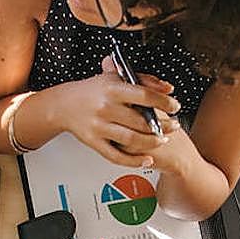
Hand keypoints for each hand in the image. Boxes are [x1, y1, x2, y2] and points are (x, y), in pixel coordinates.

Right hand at [56, 56, 177, 167]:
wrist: (64, 104)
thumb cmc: (93, 91)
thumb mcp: (116, 77)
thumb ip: (144, 80)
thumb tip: (168, 89)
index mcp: (112, 89)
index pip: (144, 96)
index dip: (163, 102)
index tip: (175, 106)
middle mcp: (105, 108)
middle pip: (141, 121)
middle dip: (163, 125)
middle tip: (174, 126)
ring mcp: (99, 127)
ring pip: (132, 140)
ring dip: (152, 142)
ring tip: (163, 140)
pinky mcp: (94, 142)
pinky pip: (116, 156)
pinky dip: (133, 161)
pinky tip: (146, 160)